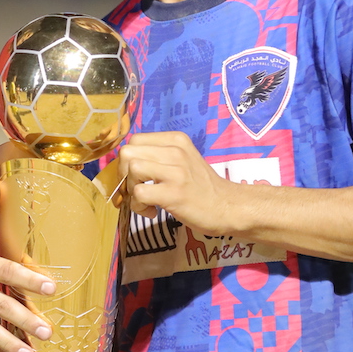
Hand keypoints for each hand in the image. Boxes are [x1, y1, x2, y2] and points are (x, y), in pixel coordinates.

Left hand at [118, 132, 242, 234]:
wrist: (229, 206)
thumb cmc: (201, 187)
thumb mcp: (183, 160)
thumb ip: (158, 157)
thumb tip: (124, 165)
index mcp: (176, 140)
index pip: (134, 140)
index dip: (128, 161)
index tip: (137, 177)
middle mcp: (175, 151)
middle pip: (127, 153)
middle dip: (124, 174)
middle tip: (137, 189)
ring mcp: (176, 171)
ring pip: (131, 170)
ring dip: (131, 190)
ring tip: (146, 201)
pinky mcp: (174, 193)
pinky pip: (139, 193)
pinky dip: (139, 206)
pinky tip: (152, 211)